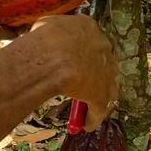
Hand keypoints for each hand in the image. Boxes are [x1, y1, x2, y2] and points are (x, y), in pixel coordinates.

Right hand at [28, 16, 118, 131]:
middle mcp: (102, 48)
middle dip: (94, 73)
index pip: (89, 39)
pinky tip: (87, 124)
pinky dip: (93, 117)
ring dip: (97, 96)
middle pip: (102, 62)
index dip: (82, 51)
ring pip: (107, 86)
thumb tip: (43, 33)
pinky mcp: (101, 95)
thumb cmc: (43, 39)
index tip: (74, 59)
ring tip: (88, 107)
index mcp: (88, 27)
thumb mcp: (45, 26)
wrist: (51, 56)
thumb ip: (51, 30)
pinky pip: (99, 109)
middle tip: (81, 84)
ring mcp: (105, 73)